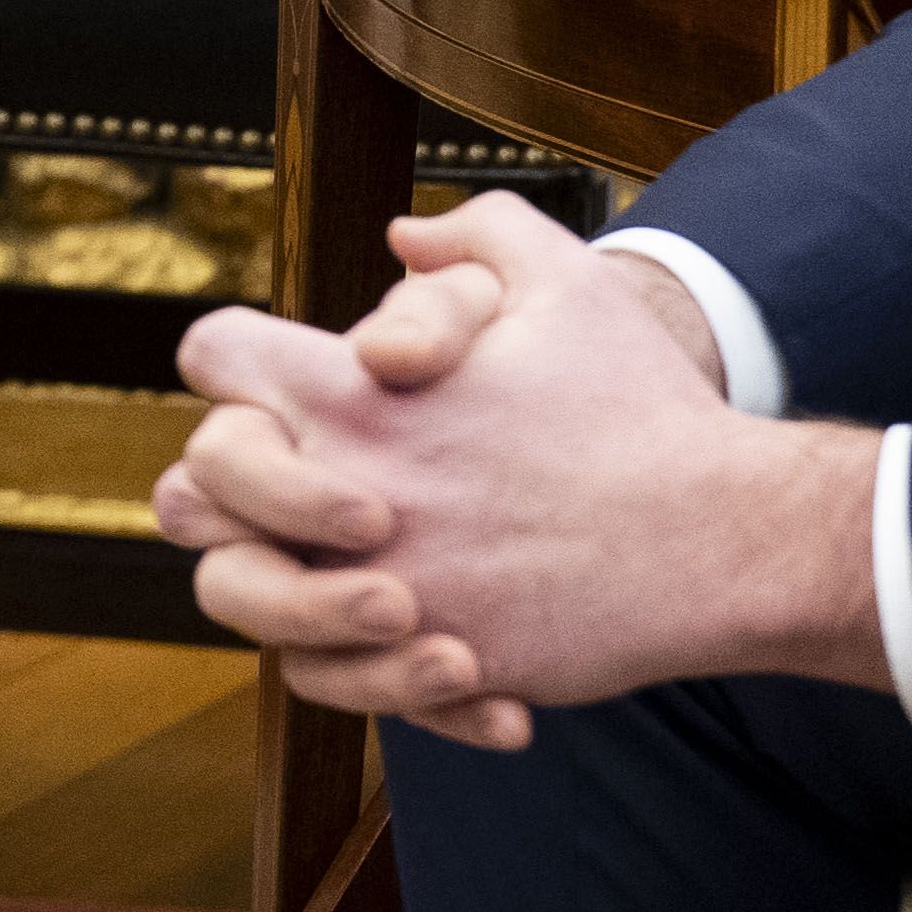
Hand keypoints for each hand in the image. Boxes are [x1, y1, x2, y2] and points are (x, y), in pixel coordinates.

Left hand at [155, 195, 879, 738]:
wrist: (721, 539)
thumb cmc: (643, 409)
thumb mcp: (566, 282)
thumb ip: (475, 237)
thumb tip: (402, 235)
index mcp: (354, 389)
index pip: (214, 355)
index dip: (235, 363)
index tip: (284, 385)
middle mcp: (340, 486)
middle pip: (190, 486)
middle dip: (228, 482)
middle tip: (305, 488)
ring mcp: (369, 581)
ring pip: (232, 594)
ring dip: (275, 581)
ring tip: (359, 572)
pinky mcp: (414, 659)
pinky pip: (318, 676)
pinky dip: (353, 664)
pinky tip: (426, 638)